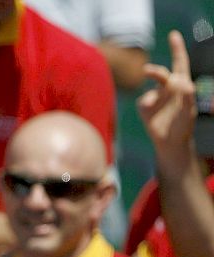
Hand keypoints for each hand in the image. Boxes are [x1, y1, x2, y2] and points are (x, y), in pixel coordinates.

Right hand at [138, 31, 196, 151]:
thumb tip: (181, 82)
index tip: (173, 35)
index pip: (180, 63)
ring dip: (152, 87)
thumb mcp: (190, 111)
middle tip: (147, 72)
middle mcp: (168, 88)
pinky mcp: (145, 106)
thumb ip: (188, 95)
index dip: (177, 49)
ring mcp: (155, 96)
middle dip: (155, 71)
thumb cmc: (183, 126)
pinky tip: (153, 114)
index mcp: (182, 85)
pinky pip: (144, 100)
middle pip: (161, 73)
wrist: (170, 143)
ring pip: (151, 87)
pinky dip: (148, 105)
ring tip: (149, 96)